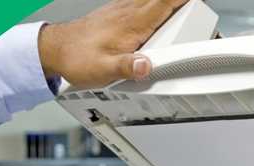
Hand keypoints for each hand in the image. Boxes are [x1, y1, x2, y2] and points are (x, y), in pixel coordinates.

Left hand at [37, 0, 189, 87]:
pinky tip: (156, 15)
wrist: (56, 49)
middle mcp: (130, 11)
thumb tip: (146, 66)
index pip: (165, 2)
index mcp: (133, 23)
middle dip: (183, 3)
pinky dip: (155, 5)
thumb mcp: (104, 70)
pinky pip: (143, 2)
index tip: (198, 3)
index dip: (183, 0)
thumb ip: (127, 67)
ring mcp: (124, 9)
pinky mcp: (118, 12)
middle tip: (197, 11)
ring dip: (169, 4)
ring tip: (183, 13)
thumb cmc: (78, 57)